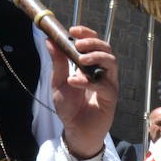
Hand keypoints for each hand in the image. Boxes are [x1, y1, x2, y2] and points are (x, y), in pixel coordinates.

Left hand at [49, 26, 117, 159]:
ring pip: (111, 62)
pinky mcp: (110, 97)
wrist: (75, 130)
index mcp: (90, 65)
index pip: (94, 43)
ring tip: (80, 60)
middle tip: (78, 45)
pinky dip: (89, 81)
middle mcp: (102, 72)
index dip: (86, 33)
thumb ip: (57, 62)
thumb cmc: (69, 107)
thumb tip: (49, 40)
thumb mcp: (58, 82)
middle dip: (93, 43)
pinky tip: (75, 81)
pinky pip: (105, 85)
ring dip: (96, 57)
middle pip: (106, 48)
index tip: (73, 29)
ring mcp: (109, 83)